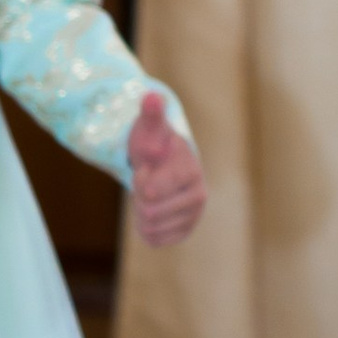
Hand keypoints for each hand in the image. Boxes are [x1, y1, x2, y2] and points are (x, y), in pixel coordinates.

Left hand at [126, 91, 206, 246]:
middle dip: (138, 197)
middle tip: (147, 182)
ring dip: (140, 212)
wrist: (164, 164)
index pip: (149, 191)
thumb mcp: (150, 128)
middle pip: (147, 212)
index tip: (147, 167)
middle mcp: (199, 196)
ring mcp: (194, 216)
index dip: (139, 180)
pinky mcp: (185, 232)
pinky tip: (153, 211)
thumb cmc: (155, 144)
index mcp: (191, 171)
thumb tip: (151, 97)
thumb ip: (151, 113)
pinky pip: (154, 240)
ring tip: (150, 194)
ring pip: (149, 228)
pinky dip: (145, 229)